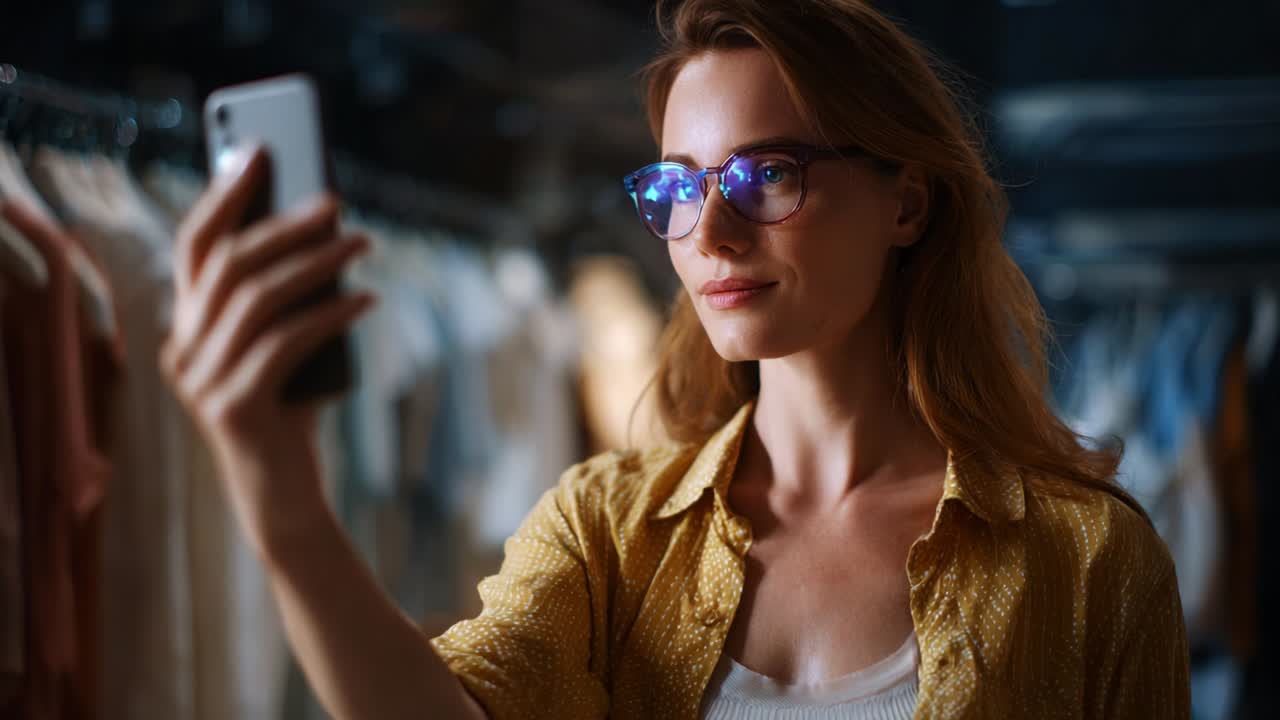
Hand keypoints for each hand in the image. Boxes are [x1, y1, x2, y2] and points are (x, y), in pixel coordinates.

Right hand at [160, 145, 373, 558]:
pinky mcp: (234, 409)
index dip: (224, 195)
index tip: (260, 151)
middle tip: (336, 200)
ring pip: (259, 299)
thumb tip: (328, 230)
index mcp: (186, 328)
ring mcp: (201, 382)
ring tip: (363, 243)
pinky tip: (367, 299)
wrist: (284, 500)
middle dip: (285, 224)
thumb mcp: (287, 349)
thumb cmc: (292, 414)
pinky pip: (287, 343)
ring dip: (317, 263)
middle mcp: (181, 351)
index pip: (195, 246)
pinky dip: (331, 315)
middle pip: (229, 265)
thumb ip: (287, 301)